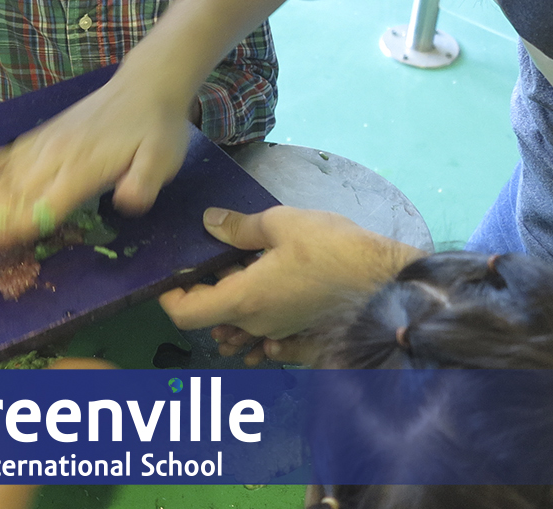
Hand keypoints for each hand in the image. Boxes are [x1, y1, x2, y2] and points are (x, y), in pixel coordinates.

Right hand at [0, 74, 194, 251]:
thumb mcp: (163, 158)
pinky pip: (10, 151)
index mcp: (84, 169)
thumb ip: (143, 182)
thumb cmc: (156, 129)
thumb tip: (125, 202)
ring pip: (6, 175)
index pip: (44, 204)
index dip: (15, 225)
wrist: (146, 84)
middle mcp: (58, 156)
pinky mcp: (45, 134)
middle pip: (15, 192)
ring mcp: (47, 143)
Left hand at [158, 207, 423, 360]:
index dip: (168, 297)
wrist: (385, 279)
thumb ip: (240, 228)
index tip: (167, 275)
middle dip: (203, 283)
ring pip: (236, 315)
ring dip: (228, 291)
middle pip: (210, 312)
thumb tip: (209, 223)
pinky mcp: (296, 327)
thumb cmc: (335, 249)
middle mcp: (257, 323)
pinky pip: (261, 321)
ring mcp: (278, 329)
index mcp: (245, 300)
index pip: (186, 314)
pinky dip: (252, 300)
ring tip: (239, 255)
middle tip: (208, 248)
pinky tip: (262, 270)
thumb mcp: (282, 224)